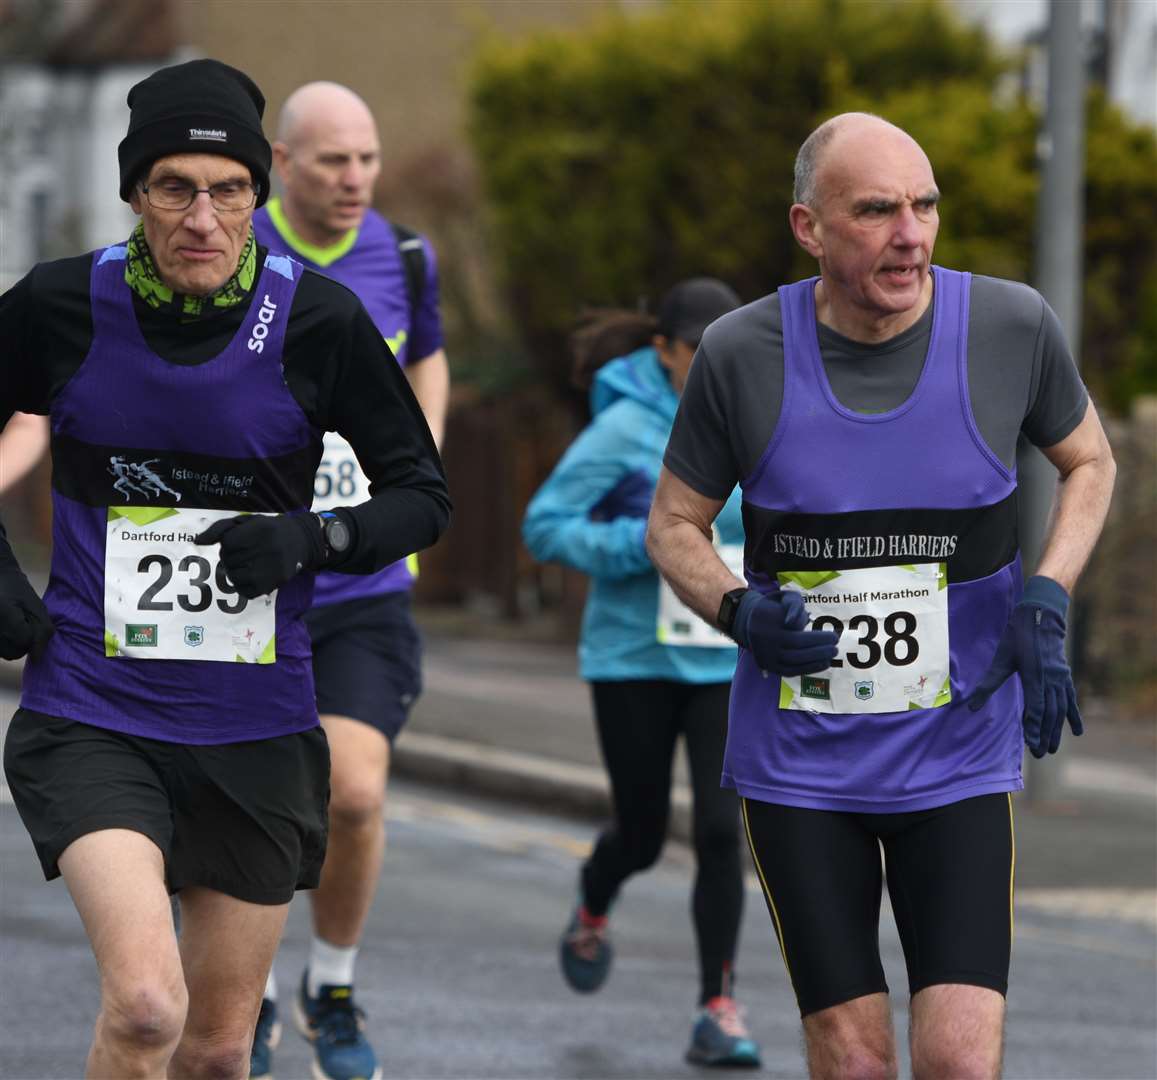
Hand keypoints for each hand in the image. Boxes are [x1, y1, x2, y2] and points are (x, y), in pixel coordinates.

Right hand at [0, 567, 53, 660]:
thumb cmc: (19, 592)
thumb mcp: (38, 608)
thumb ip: (42, 633)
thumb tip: (37, 659)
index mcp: (3, 611)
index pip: (23, 641)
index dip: (32, 635)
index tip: (30, 621)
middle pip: (13, 653)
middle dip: (23, 643)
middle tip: (22, 623)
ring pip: (5, 654)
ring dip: (14, 645)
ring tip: (13, 625)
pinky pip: (0, 650)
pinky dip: (6, 643)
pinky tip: (6, 629)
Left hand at [195, 513, 324, 598]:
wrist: (301, 541)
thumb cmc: (268, 529)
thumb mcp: (246, 521)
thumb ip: (220, 528)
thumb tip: (198, 541)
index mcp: (259, 530)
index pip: (227, 544)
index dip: (228, 545)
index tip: (239, 543)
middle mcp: (267, 549)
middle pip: (229, 560)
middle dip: (230, 558)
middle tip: (244, 554)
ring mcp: (271, 568)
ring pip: (234, 577)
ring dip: (235, 572)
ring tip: (247, 565)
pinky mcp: (274, 582)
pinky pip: (245, 591)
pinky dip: (243, 585)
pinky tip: (251, 576)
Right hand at [732, 589, 838, 675]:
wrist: (752, 622)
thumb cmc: (777, 608)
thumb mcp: (786, 598)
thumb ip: (794, 605)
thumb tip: (793, 623)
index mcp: (765, 618)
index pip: (792, 627)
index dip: (814, 636)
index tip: (833, 636)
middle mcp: (762, 638)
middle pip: (795, 645)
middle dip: (819, 647)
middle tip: (836, 644)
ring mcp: (764, 654)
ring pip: (793, 660)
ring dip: (816, 659)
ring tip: (832, 653)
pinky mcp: (768, 666)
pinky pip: (790, 671)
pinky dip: (808, 669)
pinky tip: (824, 663)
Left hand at [966, 575, 1081, 757]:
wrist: (1042, 617)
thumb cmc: (1018, 637)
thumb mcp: (1001, 659)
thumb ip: (988, 684)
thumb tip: (971, 706)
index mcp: (1034, 676)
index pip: (1035, 708)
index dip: (1033, 727)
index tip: (1031, 745)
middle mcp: (1051, 680)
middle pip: (1049, 714)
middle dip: (1045, 735)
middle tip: (1041, 755)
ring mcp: (1061, 679)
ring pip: (1060, 710)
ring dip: (1056, 730)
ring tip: (1053, 749)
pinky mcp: (1065, 676)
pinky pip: (1071, 700)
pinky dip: (1073, 716)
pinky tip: (1076, 732)